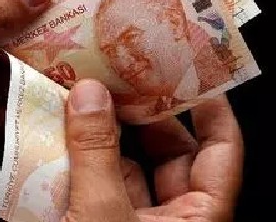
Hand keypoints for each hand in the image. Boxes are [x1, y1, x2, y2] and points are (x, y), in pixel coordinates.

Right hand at [63, 80, 243, 221]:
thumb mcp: (101, 213)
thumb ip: (96, 154)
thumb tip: (90, 95)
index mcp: (198, 218)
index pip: (221, 150)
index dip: (210, 106)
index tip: (190, 69)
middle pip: (167, 153)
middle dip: (140, 114)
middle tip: (117, 78)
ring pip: (125, 169)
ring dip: (101, 136)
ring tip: (79, 102)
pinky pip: (94, 188)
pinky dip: (77, 162)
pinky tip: (55, 138)